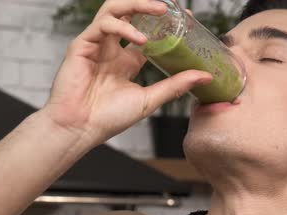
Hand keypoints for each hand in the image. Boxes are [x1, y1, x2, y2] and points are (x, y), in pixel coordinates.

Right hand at [43, 0, 212, 145]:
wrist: (81, 129)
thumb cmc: (109, 118)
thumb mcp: (150, 99)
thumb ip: (175, 85)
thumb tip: (205, 77)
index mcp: (126, 62)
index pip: (147, 33)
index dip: (164, 24)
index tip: (186, 17)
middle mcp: (111, 50)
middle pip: (129, 15)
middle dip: (148, 5)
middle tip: (171, 7)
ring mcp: (96, 46)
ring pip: (114, 11)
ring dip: (137, 5)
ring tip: (159, 11)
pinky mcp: (81, 46)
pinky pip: (103, 26)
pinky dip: (123, 28)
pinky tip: (140, 40)